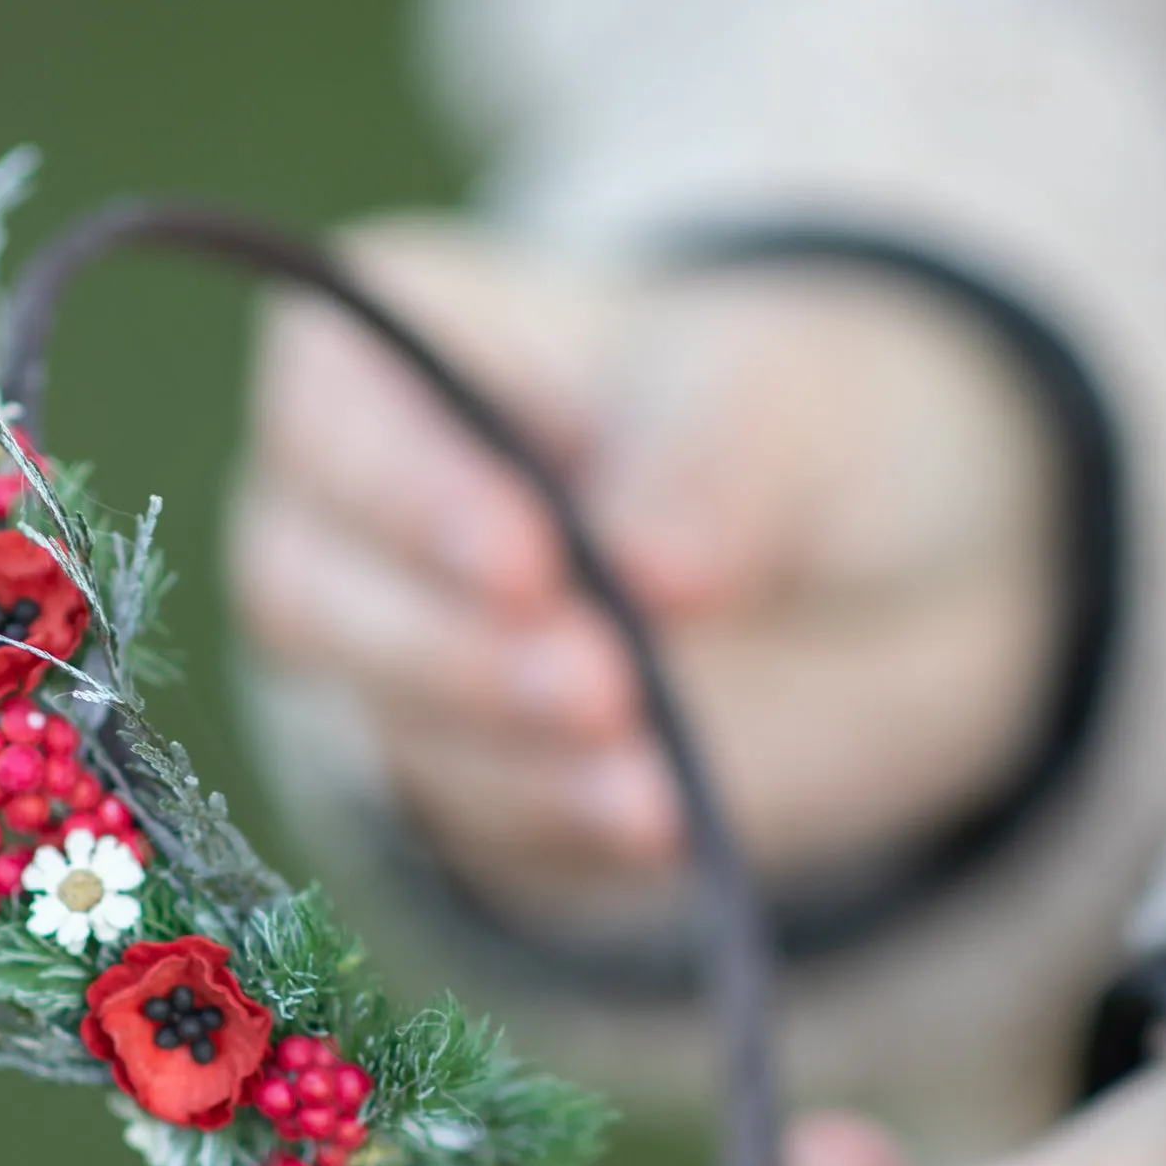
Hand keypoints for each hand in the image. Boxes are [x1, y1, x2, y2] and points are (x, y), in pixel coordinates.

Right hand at [228, 219, 1059, 924]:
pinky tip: (656, 820)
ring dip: (515, 752)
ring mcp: (384, 647)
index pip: (331, 411)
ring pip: (384, 713)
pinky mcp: (449, 768)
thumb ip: (714, 460)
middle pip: (312, 585)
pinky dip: (562, 821)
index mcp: (386, 344)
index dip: (408, 494)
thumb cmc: (773, 423)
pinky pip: (470, 812)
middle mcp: (346, 501)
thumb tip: (653, 569)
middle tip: (600, 684)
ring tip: (651, 776)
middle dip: (454, 650)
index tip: (529, 562)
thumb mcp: (782, 400)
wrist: (853, 575)